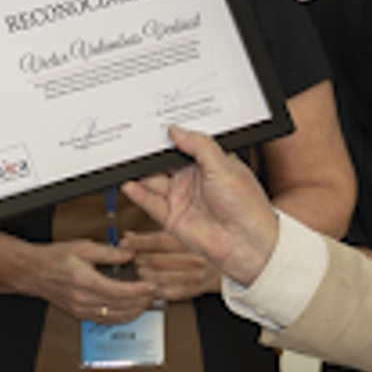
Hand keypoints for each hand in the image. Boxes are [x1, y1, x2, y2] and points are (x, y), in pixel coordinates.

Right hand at [27, 238, 157, 323]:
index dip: (140, 290)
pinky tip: (132, 308)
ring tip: (147, 299)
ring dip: (136, 311)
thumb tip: (130, 252)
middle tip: (155, 291)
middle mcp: (83, 300)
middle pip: (122, 307)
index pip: (120, 292)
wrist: (32, 272)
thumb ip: (109, 252)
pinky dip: (123, 316)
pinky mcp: (81, 315)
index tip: (153, 285)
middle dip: (143, 300)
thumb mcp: (83, 247)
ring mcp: (82, 310)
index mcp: (85, 282)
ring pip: (117, 317)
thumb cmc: (54, 259)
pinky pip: (107, 321)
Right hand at [122, 126, 281, 284]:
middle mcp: (192, 181)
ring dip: (139, 174)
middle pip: (162, 164)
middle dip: (148, 157)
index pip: (182, 147)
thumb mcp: (224, 166)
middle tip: (133, 147)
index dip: (168, 140)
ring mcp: (181, 198)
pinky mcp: (171, 217)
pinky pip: (150, 202)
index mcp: (208, 165)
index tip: (151, 130)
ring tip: (125, 163)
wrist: (246, 241)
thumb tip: (178, 131)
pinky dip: (138, 194)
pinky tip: (129, 185)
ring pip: (152, 182)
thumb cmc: (245, 205)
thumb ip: (200, 146)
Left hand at [124, 230, 219, 301]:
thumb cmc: (198, 250)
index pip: (158, 242)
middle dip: (139, 260)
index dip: (138, 243)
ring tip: (142, 270)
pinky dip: (155, 288)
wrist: (223, 266)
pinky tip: (152, 283)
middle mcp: (195, 258)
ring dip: (144, 275)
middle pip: (155, 260)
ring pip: (157, 277)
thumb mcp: (178, 236)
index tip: (126, 243)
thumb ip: (153, 237)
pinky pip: (167, 292)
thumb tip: (128, 237)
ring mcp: (196, 275)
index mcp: (192, 241)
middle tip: (134, 258)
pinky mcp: (194, 290)